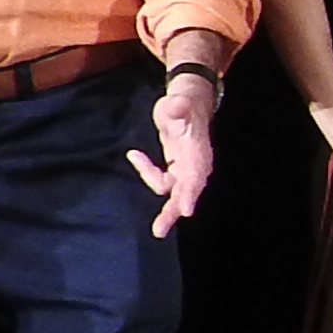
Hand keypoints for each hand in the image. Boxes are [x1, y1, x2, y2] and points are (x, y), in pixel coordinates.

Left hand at [129, 72, 222, 232]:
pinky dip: (147, 172)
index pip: (196, 177)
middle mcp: (195, 167)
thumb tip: (178, 104)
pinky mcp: (176, 172)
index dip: (190, 194)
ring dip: (152, 181)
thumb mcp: (178, 102)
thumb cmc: (183, 103)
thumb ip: (177, 106)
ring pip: (172, 193)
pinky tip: (134, 154)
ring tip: (134, 155)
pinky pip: (162, 182)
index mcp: (198, 154)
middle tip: (158, 230)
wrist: (188, 103)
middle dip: (172, 212)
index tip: (185, 210)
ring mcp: (185, 171)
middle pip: (184, 195)